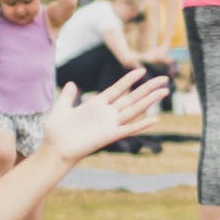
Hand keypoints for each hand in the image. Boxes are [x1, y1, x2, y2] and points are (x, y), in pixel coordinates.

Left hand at [43, 71, 167, 161]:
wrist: (55, 149)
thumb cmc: (56, 131)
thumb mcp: (61, 108)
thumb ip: (68, 96)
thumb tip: (72, 83)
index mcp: (97, 105)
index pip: (118, 89)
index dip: (130, 80)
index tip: (142, 70)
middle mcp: (107, 114)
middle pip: (132, 97)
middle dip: (148, 88)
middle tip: (164, 79)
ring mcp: (110, 124)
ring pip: (134, 110)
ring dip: (150, 101)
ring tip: (164, 92)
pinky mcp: (109, 136)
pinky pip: (128, 129)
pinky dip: (141, 125)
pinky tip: (154, 120)